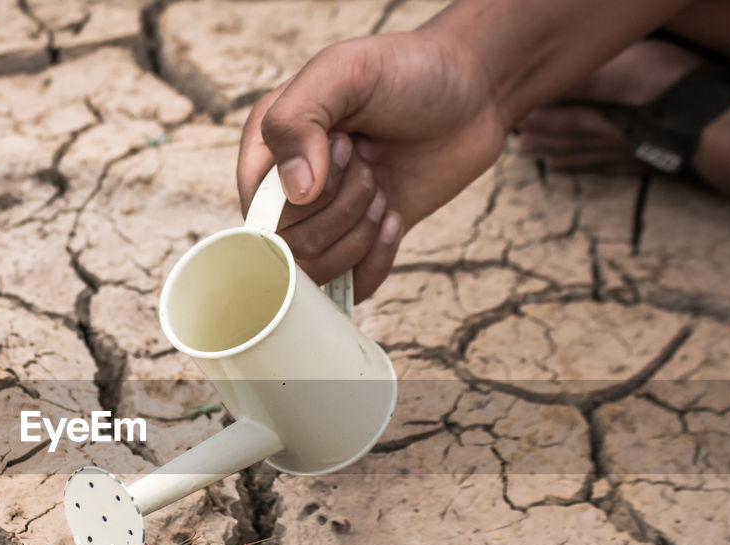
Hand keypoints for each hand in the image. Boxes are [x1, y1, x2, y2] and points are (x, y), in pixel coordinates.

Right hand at [238, 31, 508, 300]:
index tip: (346, 145)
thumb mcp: (344, 72)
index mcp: (266, 147)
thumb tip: (296, 191)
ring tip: (381, 187)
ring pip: (318, 270)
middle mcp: (285, 189)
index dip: (302, 196)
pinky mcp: (360, 244)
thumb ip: (298, 121)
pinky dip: (378, 259)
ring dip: (359, 231)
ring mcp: (323, 221)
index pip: (258, 211)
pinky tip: (394, 216)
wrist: (471, 93)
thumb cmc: (405, 72)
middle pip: (289, 246)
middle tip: (369, 161)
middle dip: (340, 208)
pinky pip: (351, 288)